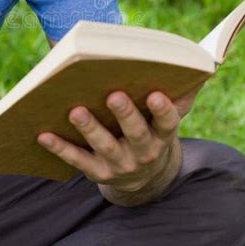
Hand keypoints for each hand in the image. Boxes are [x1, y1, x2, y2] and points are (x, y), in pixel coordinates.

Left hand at [37, 86, 200, 197]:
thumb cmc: (154, 132)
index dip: (163, 110)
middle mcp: (144, 153)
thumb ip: (181, 95)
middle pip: (136, 133)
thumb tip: (200, 66)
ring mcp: (120, 165)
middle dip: (125, 114)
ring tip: (75, 110)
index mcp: (163, 135)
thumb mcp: (169, 120)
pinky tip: (44, 134)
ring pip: (104, 147)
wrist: (145, 179)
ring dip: (90, 129)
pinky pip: (77, 160)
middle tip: (113, 95)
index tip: (156, 94)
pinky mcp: (98, 173)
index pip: (168, 123)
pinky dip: (60, 148)